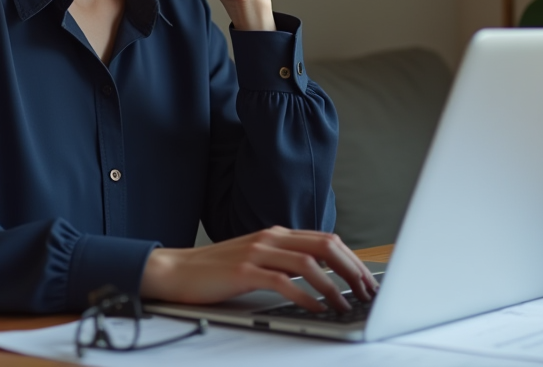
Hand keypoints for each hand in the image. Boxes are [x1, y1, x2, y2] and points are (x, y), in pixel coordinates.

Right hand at [138, 226, 378, 312]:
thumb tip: (320, 277)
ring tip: (344, 305)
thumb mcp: (256, 259)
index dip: (351, 259)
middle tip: (366, 292)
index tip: (366, 280)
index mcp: (276, 234)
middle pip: (324, 246)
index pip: (325, 240)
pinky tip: (316, 308)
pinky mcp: (243, 271)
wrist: (175, 270)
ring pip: (307, 263)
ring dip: (332, 286)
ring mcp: (256, 252)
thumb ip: (284, 262)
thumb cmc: (216, 270)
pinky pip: (282, 282)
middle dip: (351, 269)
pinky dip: (304, 296)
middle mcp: (270, 238)